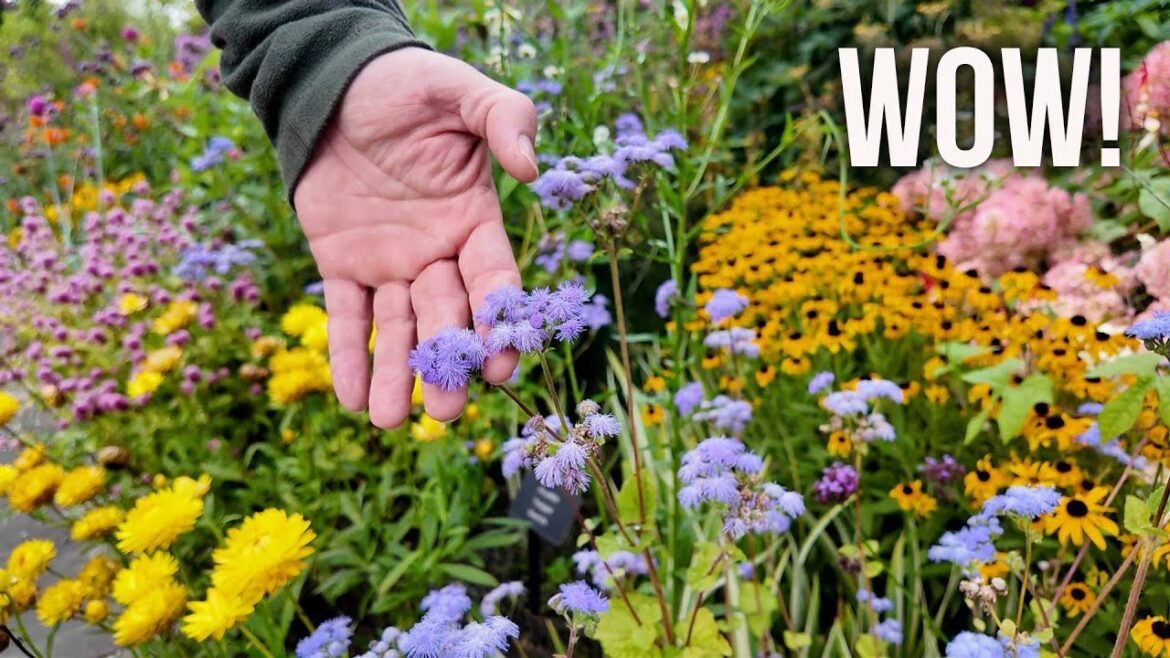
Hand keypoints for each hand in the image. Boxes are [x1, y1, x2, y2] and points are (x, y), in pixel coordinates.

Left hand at [293, 47, 537, 427]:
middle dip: (447, 364)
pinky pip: (348, 316)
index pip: (492, 280)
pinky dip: (348, 355)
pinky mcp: (343, 263)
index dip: (496, 321)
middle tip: (448, 410)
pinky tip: (350, 398)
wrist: (338, 83)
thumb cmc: (407, 86)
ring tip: (389, 421)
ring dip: (396, 375)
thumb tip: (530, 169)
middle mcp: (438, 252)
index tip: (499, 363)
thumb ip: (504, 119)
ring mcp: (391, 263)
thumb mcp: (459, 92)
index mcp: (474, 220)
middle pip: (446, 317)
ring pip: (397, 329)